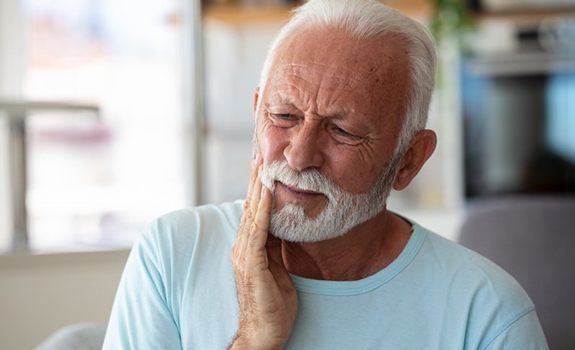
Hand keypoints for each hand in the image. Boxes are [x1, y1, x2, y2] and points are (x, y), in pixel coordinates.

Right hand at [229, 159, 297, 349]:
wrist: (264, 334)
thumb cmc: (272, 304)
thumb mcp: (277, 268)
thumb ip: (275, 246)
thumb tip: (281, 225)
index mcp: (250, 247)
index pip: (255, 210)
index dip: (259, 187)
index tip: (264, 164)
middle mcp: (243, 246)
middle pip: (251, 206)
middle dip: (256, 178)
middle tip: (261, 152)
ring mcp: (244, 254)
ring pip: (253, 213)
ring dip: (259, 187)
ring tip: (263, 163)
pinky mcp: (251, 264)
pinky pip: (258, 231)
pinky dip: (264, 209)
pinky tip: (268, 192)